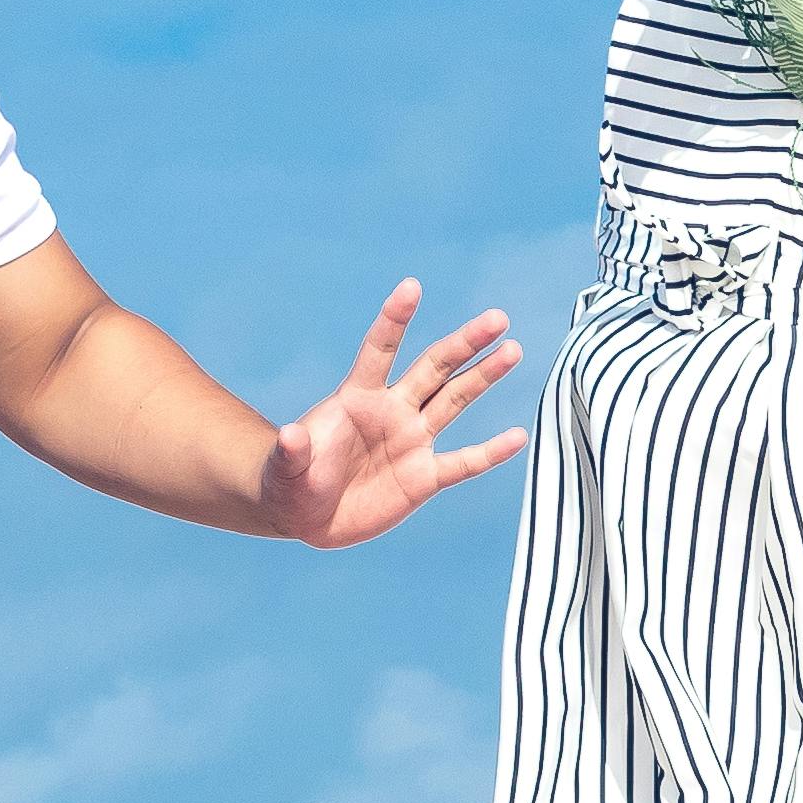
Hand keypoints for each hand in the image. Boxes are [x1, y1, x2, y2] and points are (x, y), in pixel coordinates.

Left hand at [251, 281, 524, 548]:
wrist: (303, 515)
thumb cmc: (287, 482)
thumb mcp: (284, 469)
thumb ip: (291, 452)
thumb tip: (290, 435)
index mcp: (357, 399)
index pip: (380, 349)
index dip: (395, 319)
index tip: (412, 286)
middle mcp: (391, 411)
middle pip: (433, 368)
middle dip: (464, 343)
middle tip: (497, 319)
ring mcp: (410, 442)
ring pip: (454, 402)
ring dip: (483, 377)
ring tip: (512, 349)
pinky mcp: (422, 478)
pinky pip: (464, 463)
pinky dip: (490, 453)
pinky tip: (518, 437)